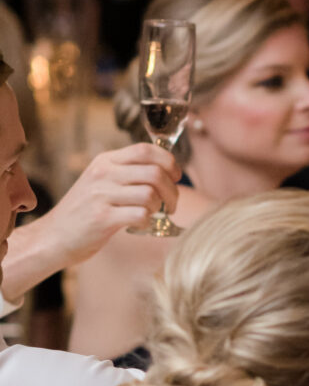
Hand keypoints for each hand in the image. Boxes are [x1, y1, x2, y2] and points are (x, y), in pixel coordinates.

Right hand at [34, 143, 180, 264]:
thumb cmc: (85, 211)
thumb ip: (127, 172)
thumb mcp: (101, 181)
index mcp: (105, 161)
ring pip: (150, 194)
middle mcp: (103, 174)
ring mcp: (101, 196)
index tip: (176, 176)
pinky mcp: (102, 218)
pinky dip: (148, 221)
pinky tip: (140, 224)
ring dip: (159, 207)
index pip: (145, 150)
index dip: (168, 161)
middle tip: (172, 204)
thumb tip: (165, 170)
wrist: (55, 236)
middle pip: (154, 172)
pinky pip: (140, 215)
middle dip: (172, 190)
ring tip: (153, 214)